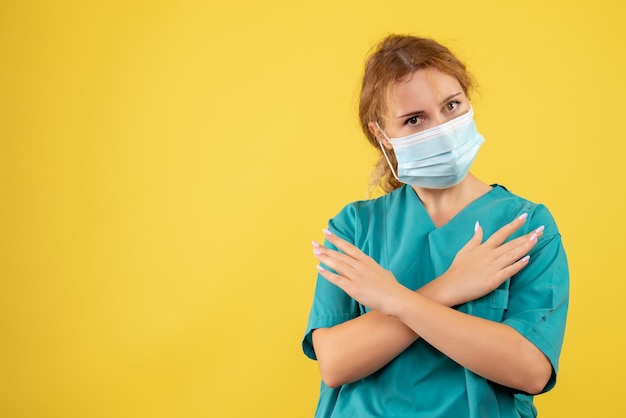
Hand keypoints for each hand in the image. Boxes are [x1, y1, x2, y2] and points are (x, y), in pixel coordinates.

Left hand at [313, 229, 409, 314]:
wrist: (396, 299)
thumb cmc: (392, 287)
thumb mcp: (382, 272)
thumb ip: (373, 268)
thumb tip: (373, 267)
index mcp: (367, 260)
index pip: (348, 246)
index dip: (336, 239)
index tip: (326, 232)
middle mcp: (360, 266)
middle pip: (339, 254)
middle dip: (325, 248)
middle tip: (314, 243)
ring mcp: (357, 276)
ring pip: (336, 264)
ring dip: (324, 258)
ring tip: (314, 252)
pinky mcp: (354, 288)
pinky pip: (336, 279)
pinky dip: (326, 274)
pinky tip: (318, 269)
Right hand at [429, 213, 543, 306]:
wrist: (450, 286)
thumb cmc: (456, 270)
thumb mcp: (464, 250)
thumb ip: (474, 238)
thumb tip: (478, 225)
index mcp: (483, 248)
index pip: (501, 233)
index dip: (514, 225)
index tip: (525, 217)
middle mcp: (489, 255)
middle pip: (511, 243)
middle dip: (527, 235)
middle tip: (541, 229)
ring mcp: (492, 267)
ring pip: (512, 255)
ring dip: (525, 247)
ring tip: (537, 239)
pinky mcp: (493, 280)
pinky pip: (509, 271)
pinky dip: (518, 265)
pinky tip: (528, 259)